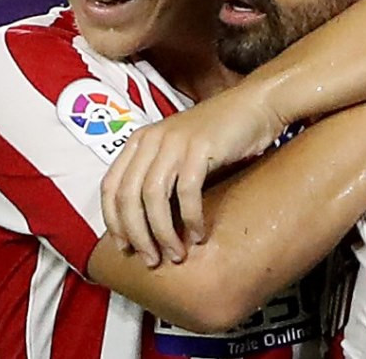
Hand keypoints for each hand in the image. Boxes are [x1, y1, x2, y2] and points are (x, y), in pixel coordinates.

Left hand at [100, 84, 283, 266]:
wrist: (255, 106)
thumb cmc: (220, 136)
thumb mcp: (180, 153)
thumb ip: (161, 177)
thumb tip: (147, 227)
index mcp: (141, 141)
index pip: (110, 186)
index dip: (114, 222)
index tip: (125, 248)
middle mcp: (152, 139)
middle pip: (128, 196)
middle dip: (137, 234)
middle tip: (151, 260)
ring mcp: (175, 141)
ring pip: (153, 196)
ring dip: (162, 232)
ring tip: (176, 254)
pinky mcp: (200, 147)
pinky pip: (186, 191)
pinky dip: (191, 217)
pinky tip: (199, 234)